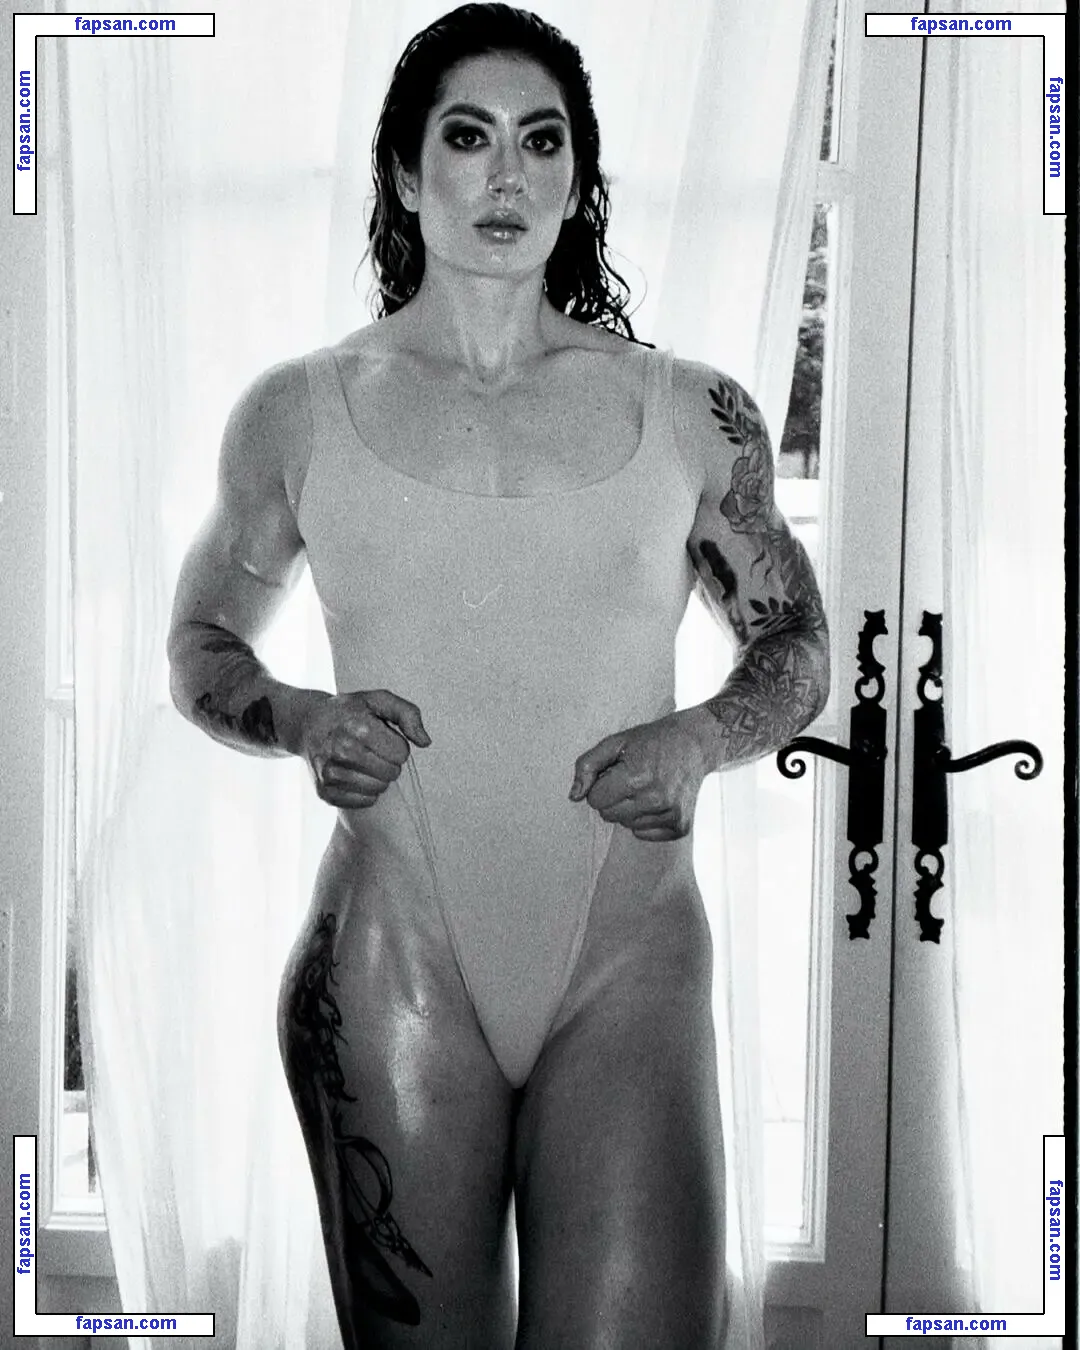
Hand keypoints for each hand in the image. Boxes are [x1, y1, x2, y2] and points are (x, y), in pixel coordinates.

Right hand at [298, 688, 430, 808]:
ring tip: (365, 761)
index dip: (396, 745)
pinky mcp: (325, 791)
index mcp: (359, 727)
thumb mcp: (379, 700)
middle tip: (374, 749)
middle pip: (391, 773)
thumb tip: (425, 742)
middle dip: (389, 762)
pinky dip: (365, 791)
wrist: (308, 723)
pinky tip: (356, 774)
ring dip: (378, 777)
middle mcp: (342, 751)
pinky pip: (363, 802)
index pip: (401, 753)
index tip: (383, 737)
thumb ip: (408, 715)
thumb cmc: (350, 711)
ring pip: (378, 789)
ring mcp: (331, 773)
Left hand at [568, 708, 711, 840]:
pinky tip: (656, 800)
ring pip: (626, 825)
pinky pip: (643, 834)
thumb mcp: (616, 742)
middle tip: (631, 778)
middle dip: (613, 797)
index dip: (601, 784)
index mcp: (636, 777)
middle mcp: (655, 799)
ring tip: (646, 786)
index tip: (616, 771)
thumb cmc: (652, 740)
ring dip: (629, 809)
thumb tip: (573, 796)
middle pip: (608, 815)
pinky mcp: (680, 826)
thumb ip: (588, 766)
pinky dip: (644, 820)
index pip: (594, 800)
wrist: (696, 743)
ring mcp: (670, 814)